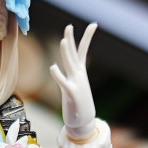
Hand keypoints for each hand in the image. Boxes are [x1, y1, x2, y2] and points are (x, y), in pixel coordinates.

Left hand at [50, 23, 96, 138]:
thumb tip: (67, 72)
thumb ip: (69, 77)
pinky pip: (63, 82)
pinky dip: (58, 75)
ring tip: (63, 40)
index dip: (86, 37)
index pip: (82, 51)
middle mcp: (78, 75)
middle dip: (71, 40)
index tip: (94, 24)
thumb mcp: (74, 87)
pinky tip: (52, 67)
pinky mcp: (71, 94)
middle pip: (73, 54)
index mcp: (79, 73)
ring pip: (69, 64)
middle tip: (69, 26)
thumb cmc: (78, 105)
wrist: (83, 123)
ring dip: (66, 52)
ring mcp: (75, 84)